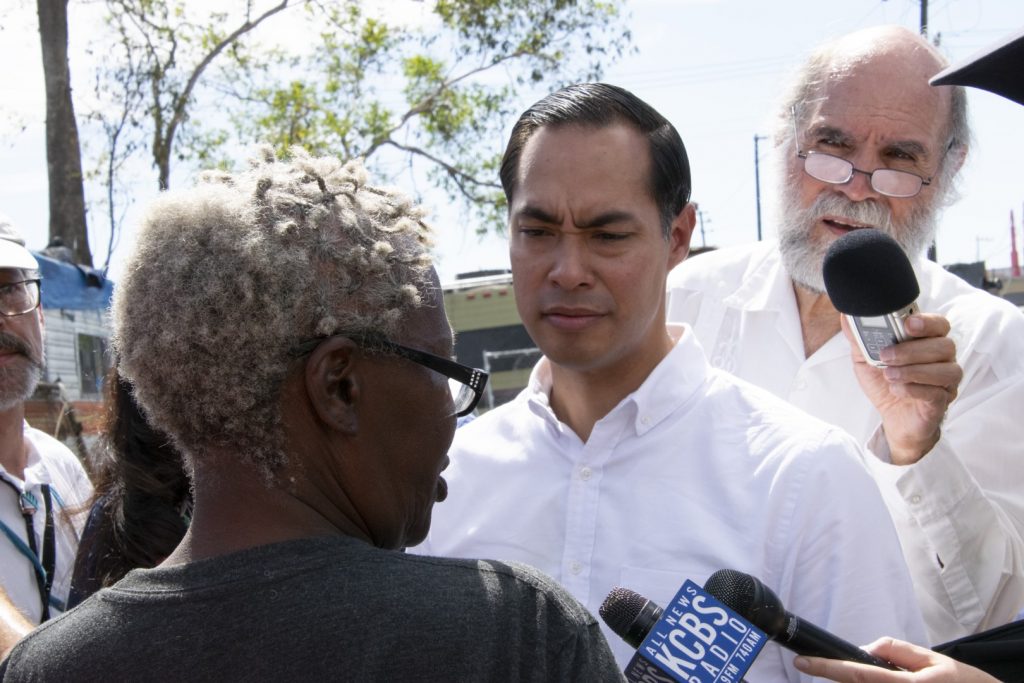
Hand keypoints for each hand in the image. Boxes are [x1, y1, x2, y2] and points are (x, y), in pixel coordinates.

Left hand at [793, 637, 998, 681]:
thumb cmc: (957, 682)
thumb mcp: (929, 658)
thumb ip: (895, 650)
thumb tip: (865, 650)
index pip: (856, 675)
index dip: (825, 668)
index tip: (801, 662)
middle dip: (840, 676)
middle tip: (828, 667)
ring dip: (860, 682)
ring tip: (884, 674)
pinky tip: (887, 678)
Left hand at [841, 314, 961, 464]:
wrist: (892, 416)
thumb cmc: (884, 382)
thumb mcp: (866, 359)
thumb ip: (860, 338)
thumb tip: (846, 316)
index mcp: (927, 342)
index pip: (939, 324)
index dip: (927, 322)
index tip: (907, 324)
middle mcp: (942, 359)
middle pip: (944, 345)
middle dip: (912, 349)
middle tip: (886, 355)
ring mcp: (946, 381)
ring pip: (946, 369)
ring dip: (913, 370)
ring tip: (889, 374)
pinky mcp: (941, 401)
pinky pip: (937, 393)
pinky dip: (913, 389)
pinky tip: (896, 389)